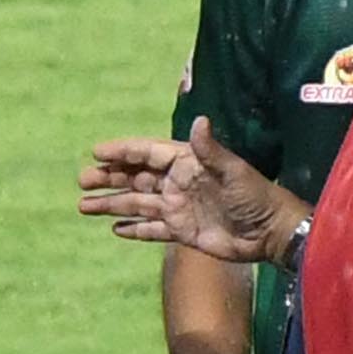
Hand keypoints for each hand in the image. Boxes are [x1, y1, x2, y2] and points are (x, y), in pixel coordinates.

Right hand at [79, 121, 303, 265]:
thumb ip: (210, 149)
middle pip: (135, 177)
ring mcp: (177, 208)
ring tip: (84, 206)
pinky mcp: (181, 232)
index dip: (123, 151)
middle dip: (109, 177)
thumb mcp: (232, 170)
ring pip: (137, 204)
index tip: (97, 152)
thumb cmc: (254, 195)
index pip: (147, 153)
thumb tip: (199, 121)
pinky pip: (151, 229)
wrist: (269, 232)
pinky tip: (114, 228)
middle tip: (83, 180)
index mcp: (187, 163)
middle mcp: (177, 183)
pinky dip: (133, 229)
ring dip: (111, 204)